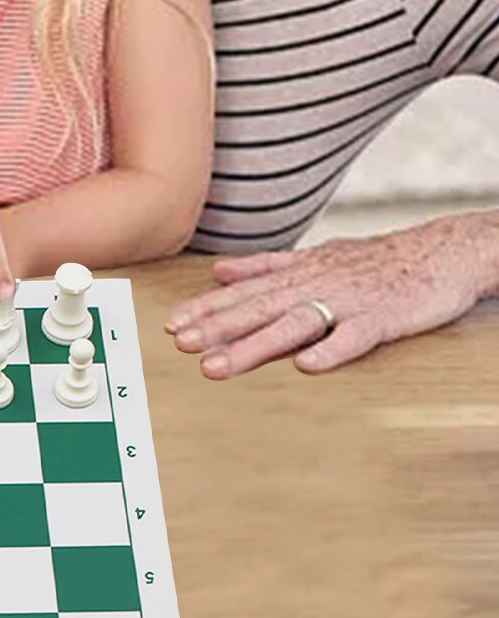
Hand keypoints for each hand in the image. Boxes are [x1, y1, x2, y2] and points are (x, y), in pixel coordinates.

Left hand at [166, 215, 495, 375]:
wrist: (444, 251)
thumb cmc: (376, 260)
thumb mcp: (316, 256)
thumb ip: (266, 266)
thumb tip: (219, 271)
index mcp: (299, 272)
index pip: (244, 291)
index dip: (207, 308)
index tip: (172, 326)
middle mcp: (317, 284)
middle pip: (259, 308)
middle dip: (217, 327)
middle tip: (181, 345)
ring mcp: (349, 301)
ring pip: (294, 324)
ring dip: (254, 345)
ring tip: (218, 365)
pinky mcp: (384, 318)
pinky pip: (355, 336)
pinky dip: (332, 349)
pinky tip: (306, 366)